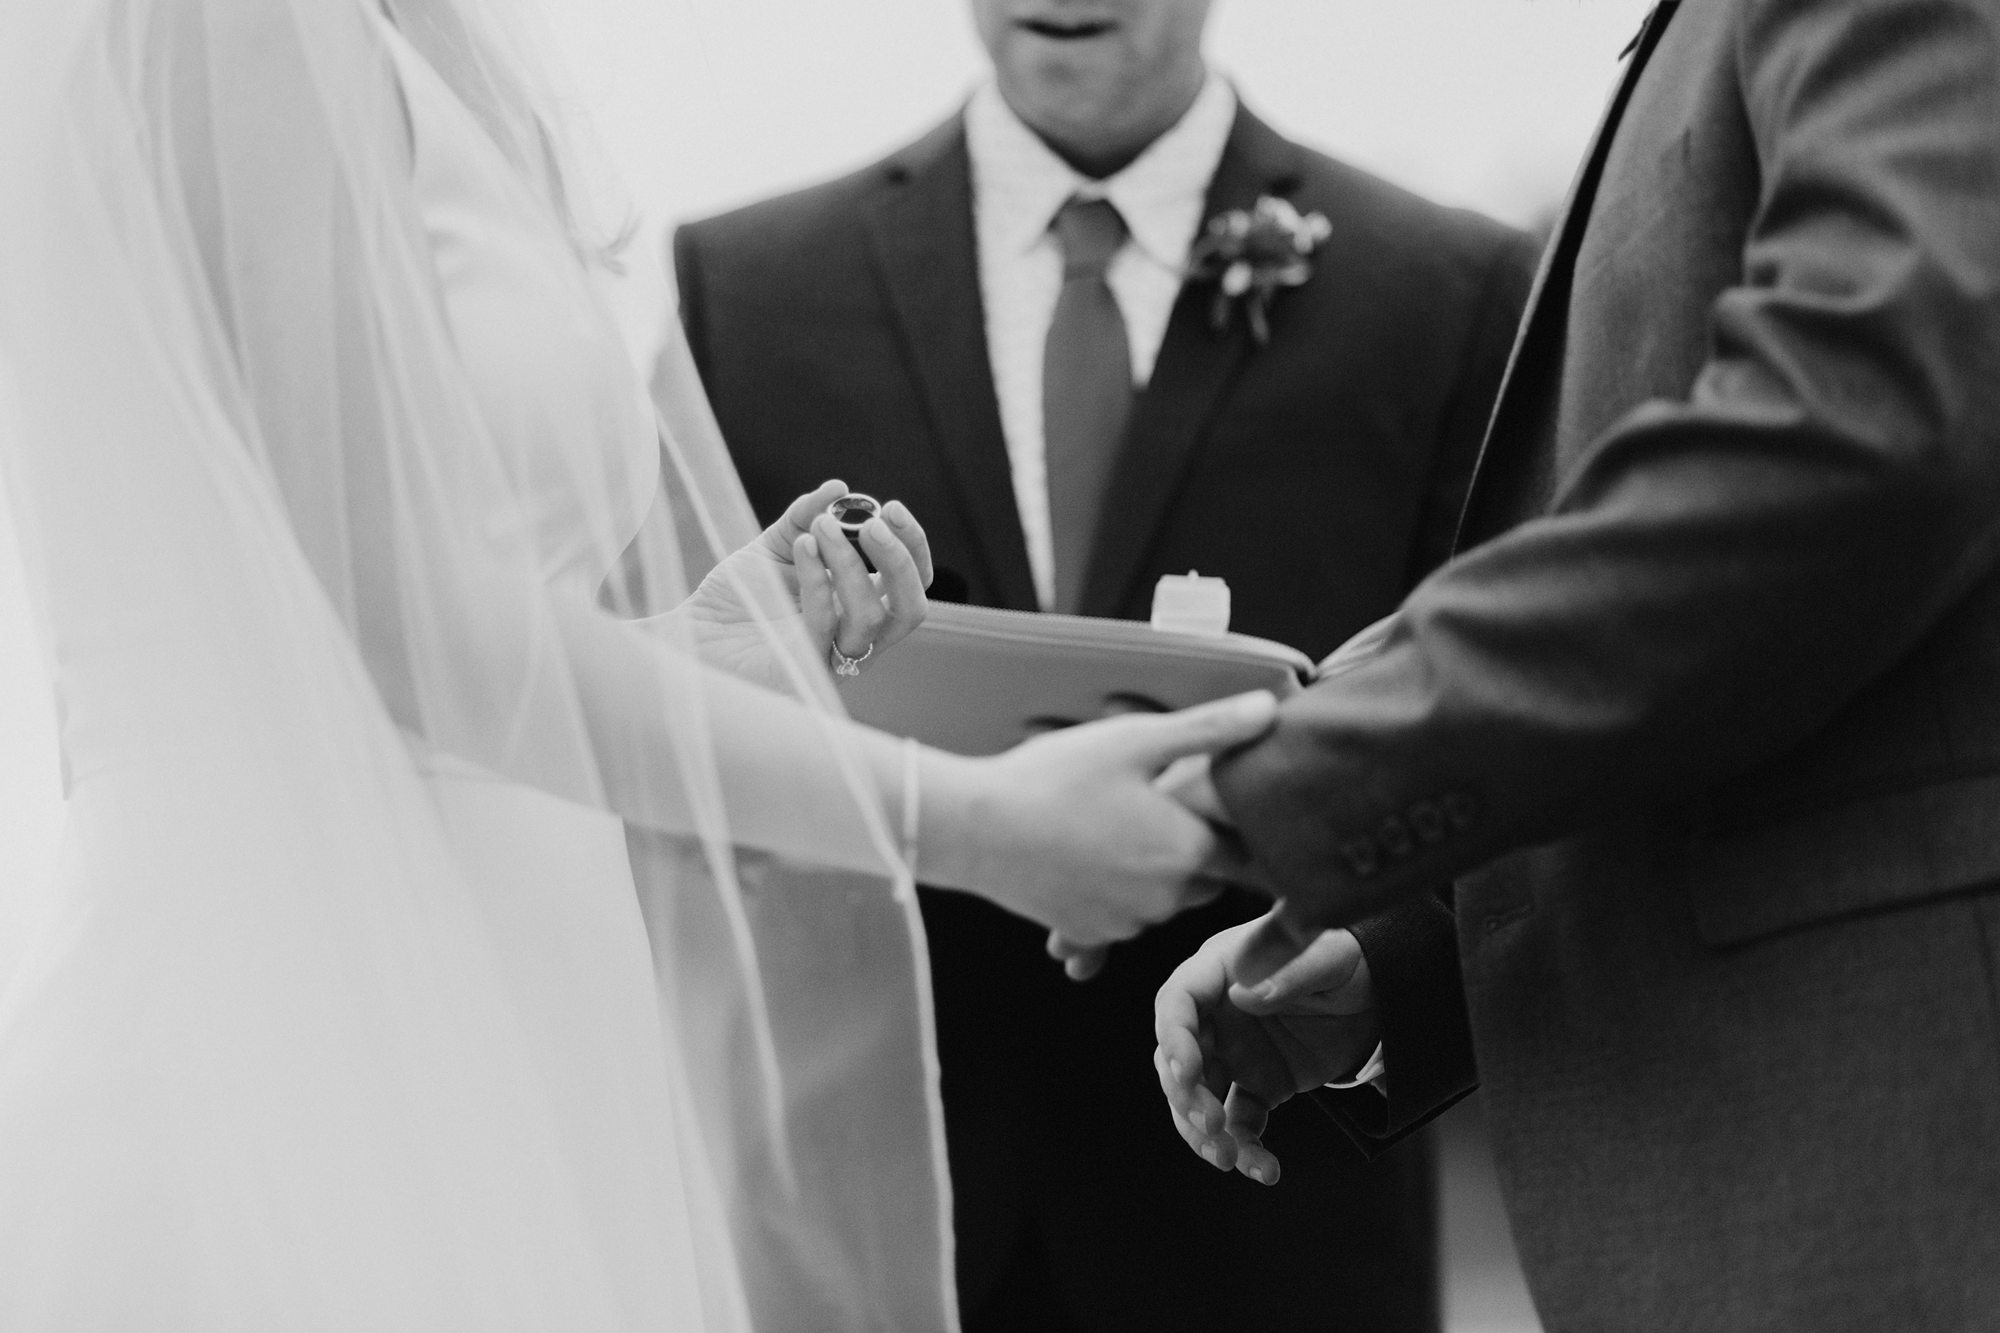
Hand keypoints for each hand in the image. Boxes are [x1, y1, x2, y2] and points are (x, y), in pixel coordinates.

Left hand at [677, 480, 932, 688]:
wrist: (696, 634)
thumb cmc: (741, 595)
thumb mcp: (777, 544)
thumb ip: (806, 516)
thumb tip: (839, 488)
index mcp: (860, 602)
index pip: (912, 579)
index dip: (912, 544)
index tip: (890, 507)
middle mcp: (856, 632)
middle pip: (912, 607)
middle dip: (900, 560)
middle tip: (871, 523)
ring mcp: (834, 655)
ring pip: (872, 617)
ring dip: (852, 565)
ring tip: (820, 528)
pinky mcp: (805, 668)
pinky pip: (825, 626)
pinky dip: (818, 581)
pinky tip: (802, 548)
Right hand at [938, 692, 1278, 946]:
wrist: (973, 829)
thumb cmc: (1053, 779)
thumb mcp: (1134, 740)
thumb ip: (1208, 730)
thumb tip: (1270, 711)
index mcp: (1187, 851)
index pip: (1247, 853)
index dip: (1236, 826)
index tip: (1219, 807)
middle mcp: (1166, 899)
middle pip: (1208, 879)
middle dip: (1195, 849)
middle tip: (1158, 805)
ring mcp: (1126, 922)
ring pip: (1164, 898)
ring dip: (1154, 872)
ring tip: (1114, 825)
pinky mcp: (1090, 933)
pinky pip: (1122, 916)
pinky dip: (1115, 892)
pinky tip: (1087, 854)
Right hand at [1154, 911, 1378, 1185]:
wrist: (1380, 996)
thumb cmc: (1348, 961)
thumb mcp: (1329, 958)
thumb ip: (1290, 969)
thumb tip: (1245, 995)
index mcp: (1222, 970)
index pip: (1179, 1000)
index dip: (1175, 1036)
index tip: (1188, 1071)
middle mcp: (1217, 1014)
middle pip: (1177, 1057)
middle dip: (1185, 1095)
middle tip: (1211, 1125)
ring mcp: (1234, 1053)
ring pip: (1198, 1097)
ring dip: (1204, 1132)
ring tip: (1227, 1159)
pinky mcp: (1258, 1086)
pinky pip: (1240, 1122)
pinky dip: (1247, 1149)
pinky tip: (1265, 1170)